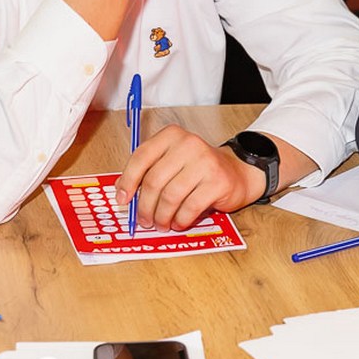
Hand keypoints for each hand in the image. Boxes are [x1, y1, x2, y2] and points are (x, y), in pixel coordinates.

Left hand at [114, 125, 264, 231]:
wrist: (236, 172)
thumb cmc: (198, 170)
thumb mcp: (171, 162)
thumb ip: (148, 171)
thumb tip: (122, 192)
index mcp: (172, 135)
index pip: (141, 157)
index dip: (128, 181)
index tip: (123, 199)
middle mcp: (188, 144)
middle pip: (154, 180)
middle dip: (145, 206)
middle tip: (144, 220)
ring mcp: (205, 162)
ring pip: (171, 196)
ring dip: (162, 216)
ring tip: (162, 223)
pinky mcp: (217, 182)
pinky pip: (190, 207)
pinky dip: (180, 219)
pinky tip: (179, 222)